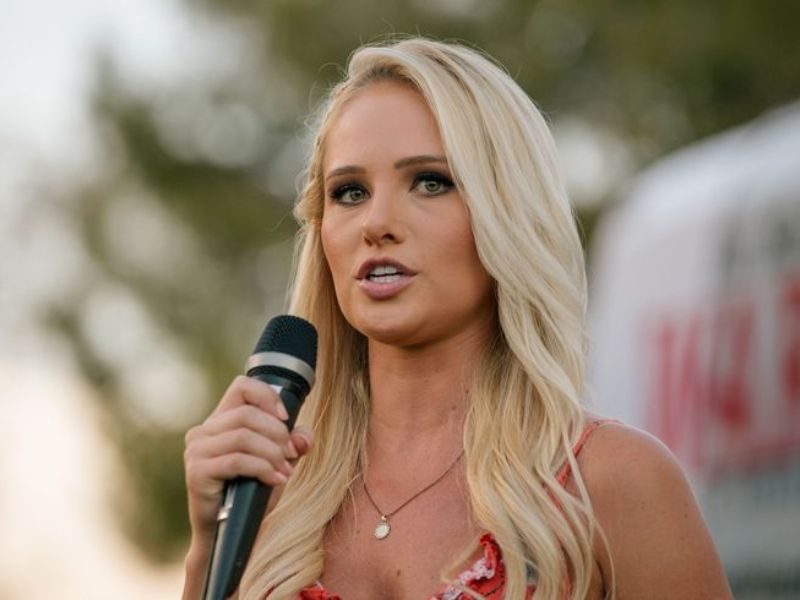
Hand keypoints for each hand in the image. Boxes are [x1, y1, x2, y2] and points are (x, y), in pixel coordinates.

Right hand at [183, 375, 313, 540]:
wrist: (230, 533)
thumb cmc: (252, 493)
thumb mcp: (279, 463)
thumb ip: (292, 444)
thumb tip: (303, 436)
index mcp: (220, 420)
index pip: (242, 387)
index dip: (267, 396)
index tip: (286, 417)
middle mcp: (203, 431)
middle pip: (247, 414)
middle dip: (277, 433)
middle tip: (290, 455)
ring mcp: (196, 451)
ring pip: (243, 436)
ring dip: (272, 453)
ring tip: (284, 471)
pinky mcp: (197, 472)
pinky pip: (236, 460)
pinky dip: (263, 468)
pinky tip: (275, 480)